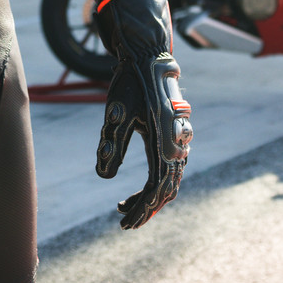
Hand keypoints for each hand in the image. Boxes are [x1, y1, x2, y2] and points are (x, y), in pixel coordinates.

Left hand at [94, 0, 192, 227]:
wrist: (148, 59)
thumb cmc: (131, 84)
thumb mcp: (116, 113)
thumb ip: (111, 143)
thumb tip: (103, 176)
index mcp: (165, 141)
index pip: (156, 187)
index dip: (141, 208)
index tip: (124, 222)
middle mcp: (177, 144)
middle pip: (167, 189)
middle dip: (146, 209)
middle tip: (124, 222)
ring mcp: (179, 141)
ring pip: (170, 181)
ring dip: (151, 198)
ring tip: (125, 207)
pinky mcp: (174, 137)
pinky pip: (170, 170)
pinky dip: (155, 185)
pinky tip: (137, 189)